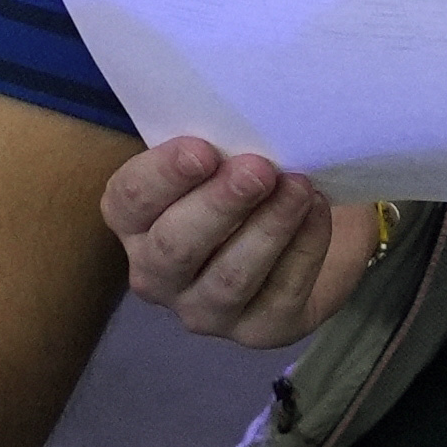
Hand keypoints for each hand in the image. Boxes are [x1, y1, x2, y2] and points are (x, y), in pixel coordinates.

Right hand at [103, 139, 380, 349]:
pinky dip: (303, 248)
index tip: (204, 149)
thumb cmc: (258, 176)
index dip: (162, 175)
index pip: (128, 200)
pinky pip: (280, 294)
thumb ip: (223, 137)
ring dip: (267, 228)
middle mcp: (159, 273)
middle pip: (173, 247)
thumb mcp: (233, 150)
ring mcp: (206, 310)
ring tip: (299, 187)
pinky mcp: (260, 330)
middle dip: (217, 206)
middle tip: (258, 169)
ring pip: (228, 278)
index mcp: (137, 222)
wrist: (317, 222)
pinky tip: (317, 211)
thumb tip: (242, 115)